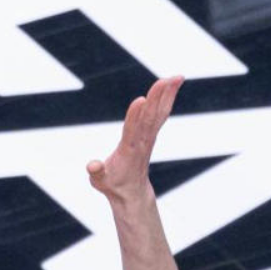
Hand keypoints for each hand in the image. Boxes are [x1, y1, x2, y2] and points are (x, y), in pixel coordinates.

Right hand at [87, 76, 183, 204]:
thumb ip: (97, 172)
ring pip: (159, 113)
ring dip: (167, 95)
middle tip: (164, 80)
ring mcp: (149, 137)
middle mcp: (142, 142)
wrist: (131, 193)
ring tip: (177, 77)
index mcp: (128, 151)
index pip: (132, 131)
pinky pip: (161, 113)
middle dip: (156, 99)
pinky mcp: (151, 134)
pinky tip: (173, 84)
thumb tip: (92, 165)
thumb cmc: (112, 184)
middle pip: (149, 118)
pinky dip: (167, 98)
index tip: (140, 100)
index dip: (135, 116)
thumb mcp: (100, 182)